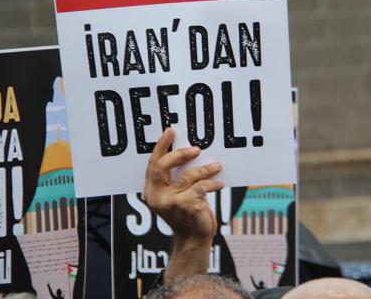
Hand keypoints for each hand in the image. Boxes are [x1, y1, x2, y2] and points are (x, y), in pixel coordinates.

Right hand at [143, 128, 222, 281]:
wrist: (193, 240)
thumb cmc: (187, 213)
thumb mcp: (177, 193)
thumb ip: (176, 176)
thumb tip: (189, 150)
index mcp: (151, 190)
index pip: (153, 163)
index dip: (161, 146)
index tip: (170, 130)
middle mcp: (156, 196)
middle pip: (163, 166)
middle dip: (179, 154)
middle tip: (196, 149)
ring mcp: (170, 202)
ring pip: (187, 176)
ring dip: (205, 169)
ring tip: (217, 166)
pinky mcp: (185, 206)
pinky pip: (201, 187)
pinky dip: (212, 183)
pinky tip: (219, 183)